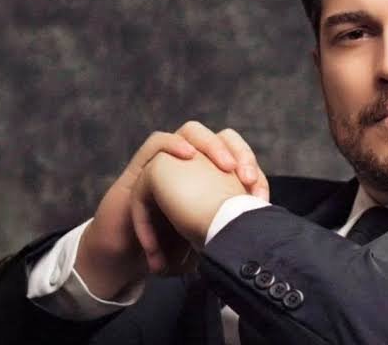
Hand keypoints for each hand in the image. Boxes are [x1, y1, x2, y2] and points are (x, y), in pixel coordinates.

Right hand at [75, 123, 267, 297]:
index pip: (240, 158)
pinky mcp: (141, 165)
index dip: (255, 172)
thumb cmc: (168, 248)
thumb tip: (259, 231)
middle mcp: (192, 164)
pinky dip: (173, 145)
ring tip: (225, 166)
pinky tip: (186, 155)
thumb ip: (228, 230)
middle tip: (246, 177)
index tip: (260, 195)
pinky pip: (156, 144)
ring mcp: (168, 160)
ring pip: (191, 131)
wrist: (127, 256)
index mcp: (212, 179)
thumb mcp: (206, 240)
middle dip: (239, 152)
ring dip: (210, 145)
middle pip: (222, 137)